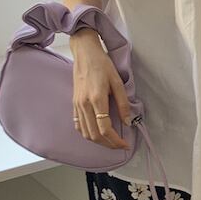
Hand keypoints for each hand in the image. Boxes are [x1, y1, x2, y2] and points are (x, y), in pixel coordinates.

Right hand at [70, 30, 131, 148]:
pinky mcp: (74, 104)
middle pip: (95, 135)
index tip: (125, 144)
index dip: (116, 141)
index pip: (105, 129)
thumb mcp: (117, 82)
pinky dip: (87, 134)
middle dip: (108, 145)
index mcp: (97, 99)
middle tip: (120, 146)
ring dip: (98, 142)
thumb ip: (123, 103)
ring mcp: (77, 105)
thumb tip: (127, 122)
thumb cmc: (102, 64)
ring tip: (110, 142)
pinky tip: (96, 134)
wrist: (85, 53)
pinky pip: (78, 125)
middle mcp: (84, 105)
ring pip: (85, 133)